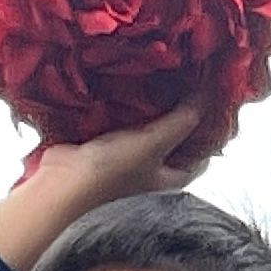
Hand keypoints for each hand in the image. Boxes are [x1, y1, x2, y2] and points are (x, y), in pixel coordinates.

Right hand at [0, 106, 209, 270]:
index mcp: (168, 182)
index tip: (212, 102)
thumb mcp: (153, 143)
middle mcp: (149, 179)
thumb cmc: (110, 173)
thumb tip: (206, 97)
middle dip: (176, 118)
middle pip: (172, 145)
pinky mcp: (99, 156)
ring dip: (147, 114)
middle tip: (184, 85)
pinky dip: (122, 115)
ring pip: (143, 136)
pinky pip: (117, 132)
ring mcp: (123, 168)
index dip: (208, 131)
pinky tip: (125, 92)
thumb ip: (182, 121)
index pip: (199, 157)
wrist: (59, 189)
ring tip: (158, 81)